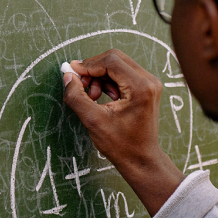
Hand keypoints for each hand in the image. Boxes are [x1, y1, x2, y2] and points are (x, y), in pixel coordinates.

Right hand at [62, 49, 184, 214]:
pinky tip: (102, 98)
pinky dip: (108, 81)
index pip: (110, 61)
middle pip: (115, 58)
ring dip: (100, 77)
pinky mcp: (146, 88)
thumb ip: (77, 96)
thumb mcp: (93, 120)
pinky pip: (123, 74)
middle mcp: (148, 80)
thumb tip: (67, 77)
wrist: (141, 159)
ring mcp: (149, 83)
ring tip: (92, 97)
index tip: (72, 73)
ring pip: (117, 65)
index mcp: (140, 87)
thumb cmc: (122, 145)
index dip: (88, 65)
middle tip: (80, 85)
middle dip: (93, 69)